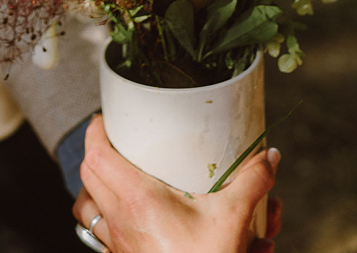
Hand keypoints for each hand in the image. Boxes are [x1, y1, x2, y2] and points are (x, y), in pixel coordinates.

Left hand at [73, 115, 281, 252]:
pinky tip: (135, 217)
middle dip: (98, 154)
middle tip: (116, 140)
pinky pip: (103, 235)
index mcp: (136, 200)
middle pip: (87, 179)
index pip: (97, 157)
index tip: (105, 117)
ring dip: (97, 190)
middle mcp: (119, 222)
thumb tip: (269, 157)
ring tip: (116, 177)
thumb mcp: (233, 218)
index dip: (96, 131)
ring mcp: (118, 245)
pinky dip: (109, 219)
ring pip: (88, 210)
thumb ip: (252, 182)